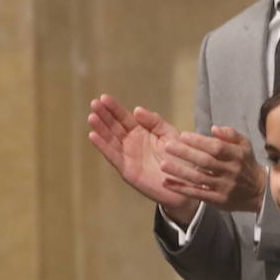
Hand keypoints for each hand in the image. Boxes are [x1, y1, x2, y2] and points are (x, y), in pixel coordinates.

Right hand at [87, 95, 199, 221]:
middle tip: (94, 103)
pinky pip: (113, 156)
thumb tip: (136, 110)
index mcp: (141, 132)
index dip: (114, 108)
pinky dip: (103, 146)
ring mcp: (128, 156)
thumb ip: (154, 122)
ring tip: (91, 117)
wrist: (188, 182)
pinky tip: (93, 136)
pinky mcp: (127, 170)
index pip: (124, 118)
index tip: (104, 97)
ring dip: (100, 129)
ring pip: (110, 140)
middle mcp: (131, 143)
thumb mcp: (169, 134)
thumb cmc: (179, 157)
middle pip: (114, 127)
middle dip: (104, 115)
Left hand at [160, 126, 265, 214]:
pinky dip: (181, 188)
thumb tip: (213, 128)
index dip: (199, 141)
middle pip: (206, 162)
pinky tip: (167, 182)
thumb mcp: (245, 145)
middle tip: (167, 146)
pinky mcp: (218, 200)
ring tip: (163, 164)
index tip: (183, 135)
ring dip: (180, 171)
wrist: (259, 191)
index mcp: (237, 155)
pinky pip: (197, 193)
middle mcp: (231, 171)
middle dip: (185, 153)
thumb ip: (231, 134)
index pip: (217, 147)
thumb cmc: (246, 163)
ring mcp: (224, 187)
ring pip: (199, 178)